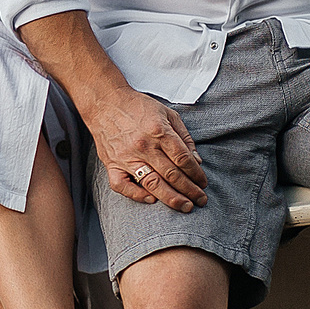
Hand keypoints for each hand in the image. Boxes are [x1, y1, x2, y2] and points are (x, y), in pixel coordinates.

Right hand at [82, 85, 204, 210]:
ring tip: (185, 206)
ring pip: (152, 183)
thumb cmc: (138, 107)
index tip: (203, 183)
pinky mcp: (112, 163)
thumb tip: (196, 161)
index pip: (183, 159)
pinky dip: (136, 195)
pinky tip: (151, 199)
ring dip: (171, 198)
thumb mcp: (168, 114)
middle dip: (190, 190)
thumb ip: (184, 137)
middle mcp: (144, 145)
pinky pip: (122, 185)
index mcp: (159, 131)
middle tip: (201, 201)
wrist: (105, 102)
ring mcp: (126, 156)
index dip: (196, 174)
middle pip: (171, 174)